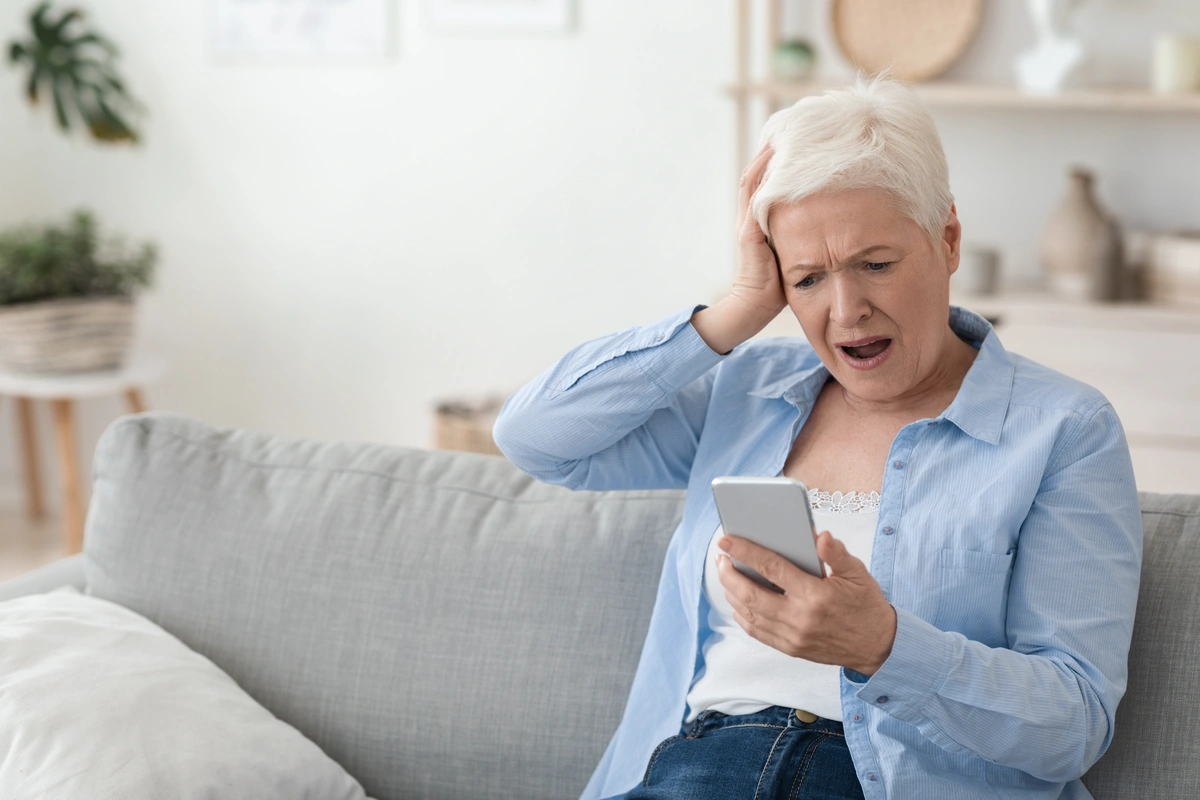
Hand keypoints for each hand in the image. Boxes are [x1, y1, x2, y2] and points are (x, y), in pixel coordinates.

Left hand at [716, 530, 896, 675]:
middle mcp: (799, 618)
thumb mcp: (857, 573)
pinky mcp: (790, 648)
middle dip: (729, 574)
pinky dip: (741, 614)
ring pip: (749, 614)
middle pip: (750, 594)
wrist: (877, 646)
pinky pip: (756, 631)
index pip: (771, 568)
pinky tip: (737, 600)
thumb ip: (837, 553)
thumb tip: (820, 536)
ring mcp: (792, 636)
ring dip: (731, 593)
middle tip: (720, 558)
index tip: (726, 540)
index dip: (745, 552)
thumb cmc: (866, 605)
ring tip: (725, 574)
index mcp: (815, 595)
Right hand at [728, 143, 786, 323]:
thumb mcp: (794, 251)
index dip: (778, 158)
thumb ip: (803, 232)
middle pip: (758, 171)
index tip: (799, 138)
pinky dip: (764, 175)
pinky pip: (754, 196)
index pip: (767, 180)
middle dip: (772, 148)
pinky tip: (775, 159)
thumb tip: (832, 215)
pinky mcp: (748, 234)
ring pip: (753, 178)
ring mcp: (746, 223)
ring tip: (782, 133)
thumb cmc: (777, 285)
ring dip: (767, 155)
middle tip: (791, 125)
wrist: (754, 308)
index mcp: (759, 219)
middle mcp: (750, 216)